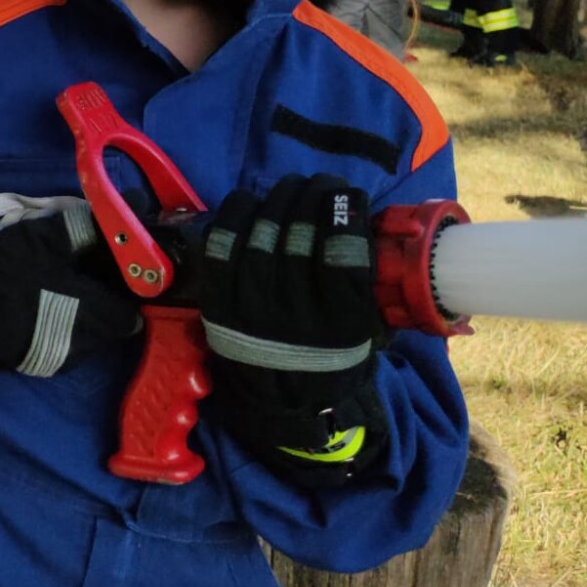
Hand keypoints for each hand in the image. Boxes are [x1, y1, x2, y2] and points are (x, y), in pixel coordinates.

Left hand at [198, 175, 389, 485]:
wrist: (285, 403)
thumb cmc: (332, 355)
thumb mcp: (366, 328)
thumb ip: (366, 281)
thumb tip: (361, 219)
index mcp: (341, 323)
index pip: (343, 255)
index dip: (344, 214)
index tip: (347, 194)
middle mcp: (295, 315)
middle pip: (298, 237)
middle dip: (311, 198)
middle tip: (318, 183)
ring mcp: (252, 310)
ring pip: (261, 237)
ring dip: (277, 201)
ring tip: (290, 188)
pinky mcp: (220, 305)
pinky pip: (221, 249)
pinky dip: (234, 218)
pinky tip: (248, 201)